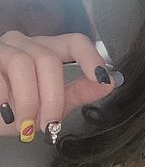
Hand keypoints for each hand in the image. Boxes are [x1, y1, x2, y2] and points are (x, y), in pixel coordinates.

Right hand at [0, 30, 122, 141]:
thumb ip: (78, 92)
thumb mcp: (49, 105)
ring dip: (27, 101)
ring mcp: (0, 48)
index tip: (102, 78)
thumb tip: (112, 81)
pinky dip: (4, 101)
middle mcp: (23, 43)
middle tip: (49, 125)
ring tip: (23, 125)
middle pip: (49, 60)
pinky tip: (2, 111)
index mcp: (45, 51)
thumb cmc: (10, 111)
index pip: (74, 41)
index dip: (90, 57)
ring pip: (23, 65)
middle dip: (52, 98)